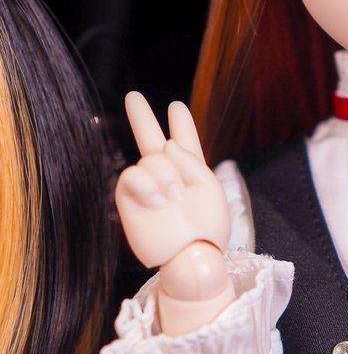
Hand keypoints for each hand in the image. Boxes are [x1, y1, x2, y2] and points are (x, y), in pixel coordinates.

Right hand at [116, 92, 231, 269]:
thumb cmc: (207, 230)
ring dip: (164, 174)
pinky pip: (131, 174)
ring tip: (173, 198)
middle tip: (133, 96)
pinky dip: (147, 184)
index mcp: (192, 174)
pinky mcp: (130, 199)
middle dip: (142, 118)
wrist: (191, 258)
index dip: (182, 124)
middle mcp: (168, 177)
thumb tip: (166, 146)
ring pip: (150, 157)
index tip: (176, 107)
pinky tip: (158, 200)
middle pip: (152, 140)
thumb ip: (191, 161)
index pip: (186, 143)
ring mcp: (149, 187)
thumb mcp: (210, 189)